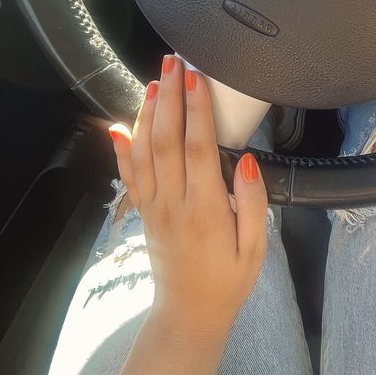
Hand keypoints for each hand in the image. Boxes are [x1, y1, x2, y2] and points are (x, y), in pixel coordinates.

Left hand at [108, 56, 267, 333]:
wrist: (189, 311)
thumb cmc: (228, 278)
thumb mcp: (255, 247)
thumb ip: (253, 202)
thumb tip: (244, 159)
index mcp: (206, 209)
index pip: (197, 148)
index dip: (196, 109)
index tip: (195, 77)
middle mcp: (173, 202)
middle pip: (167, 140)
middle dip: (169, 97)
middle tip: (172, 62)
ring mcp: (153, 206)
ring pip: (144, 152)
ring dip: (148, 114)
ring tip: (153, 81)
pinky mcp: (143, 210)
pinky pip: (129, 174)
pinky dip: (122, 148)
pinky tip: (119, 124)